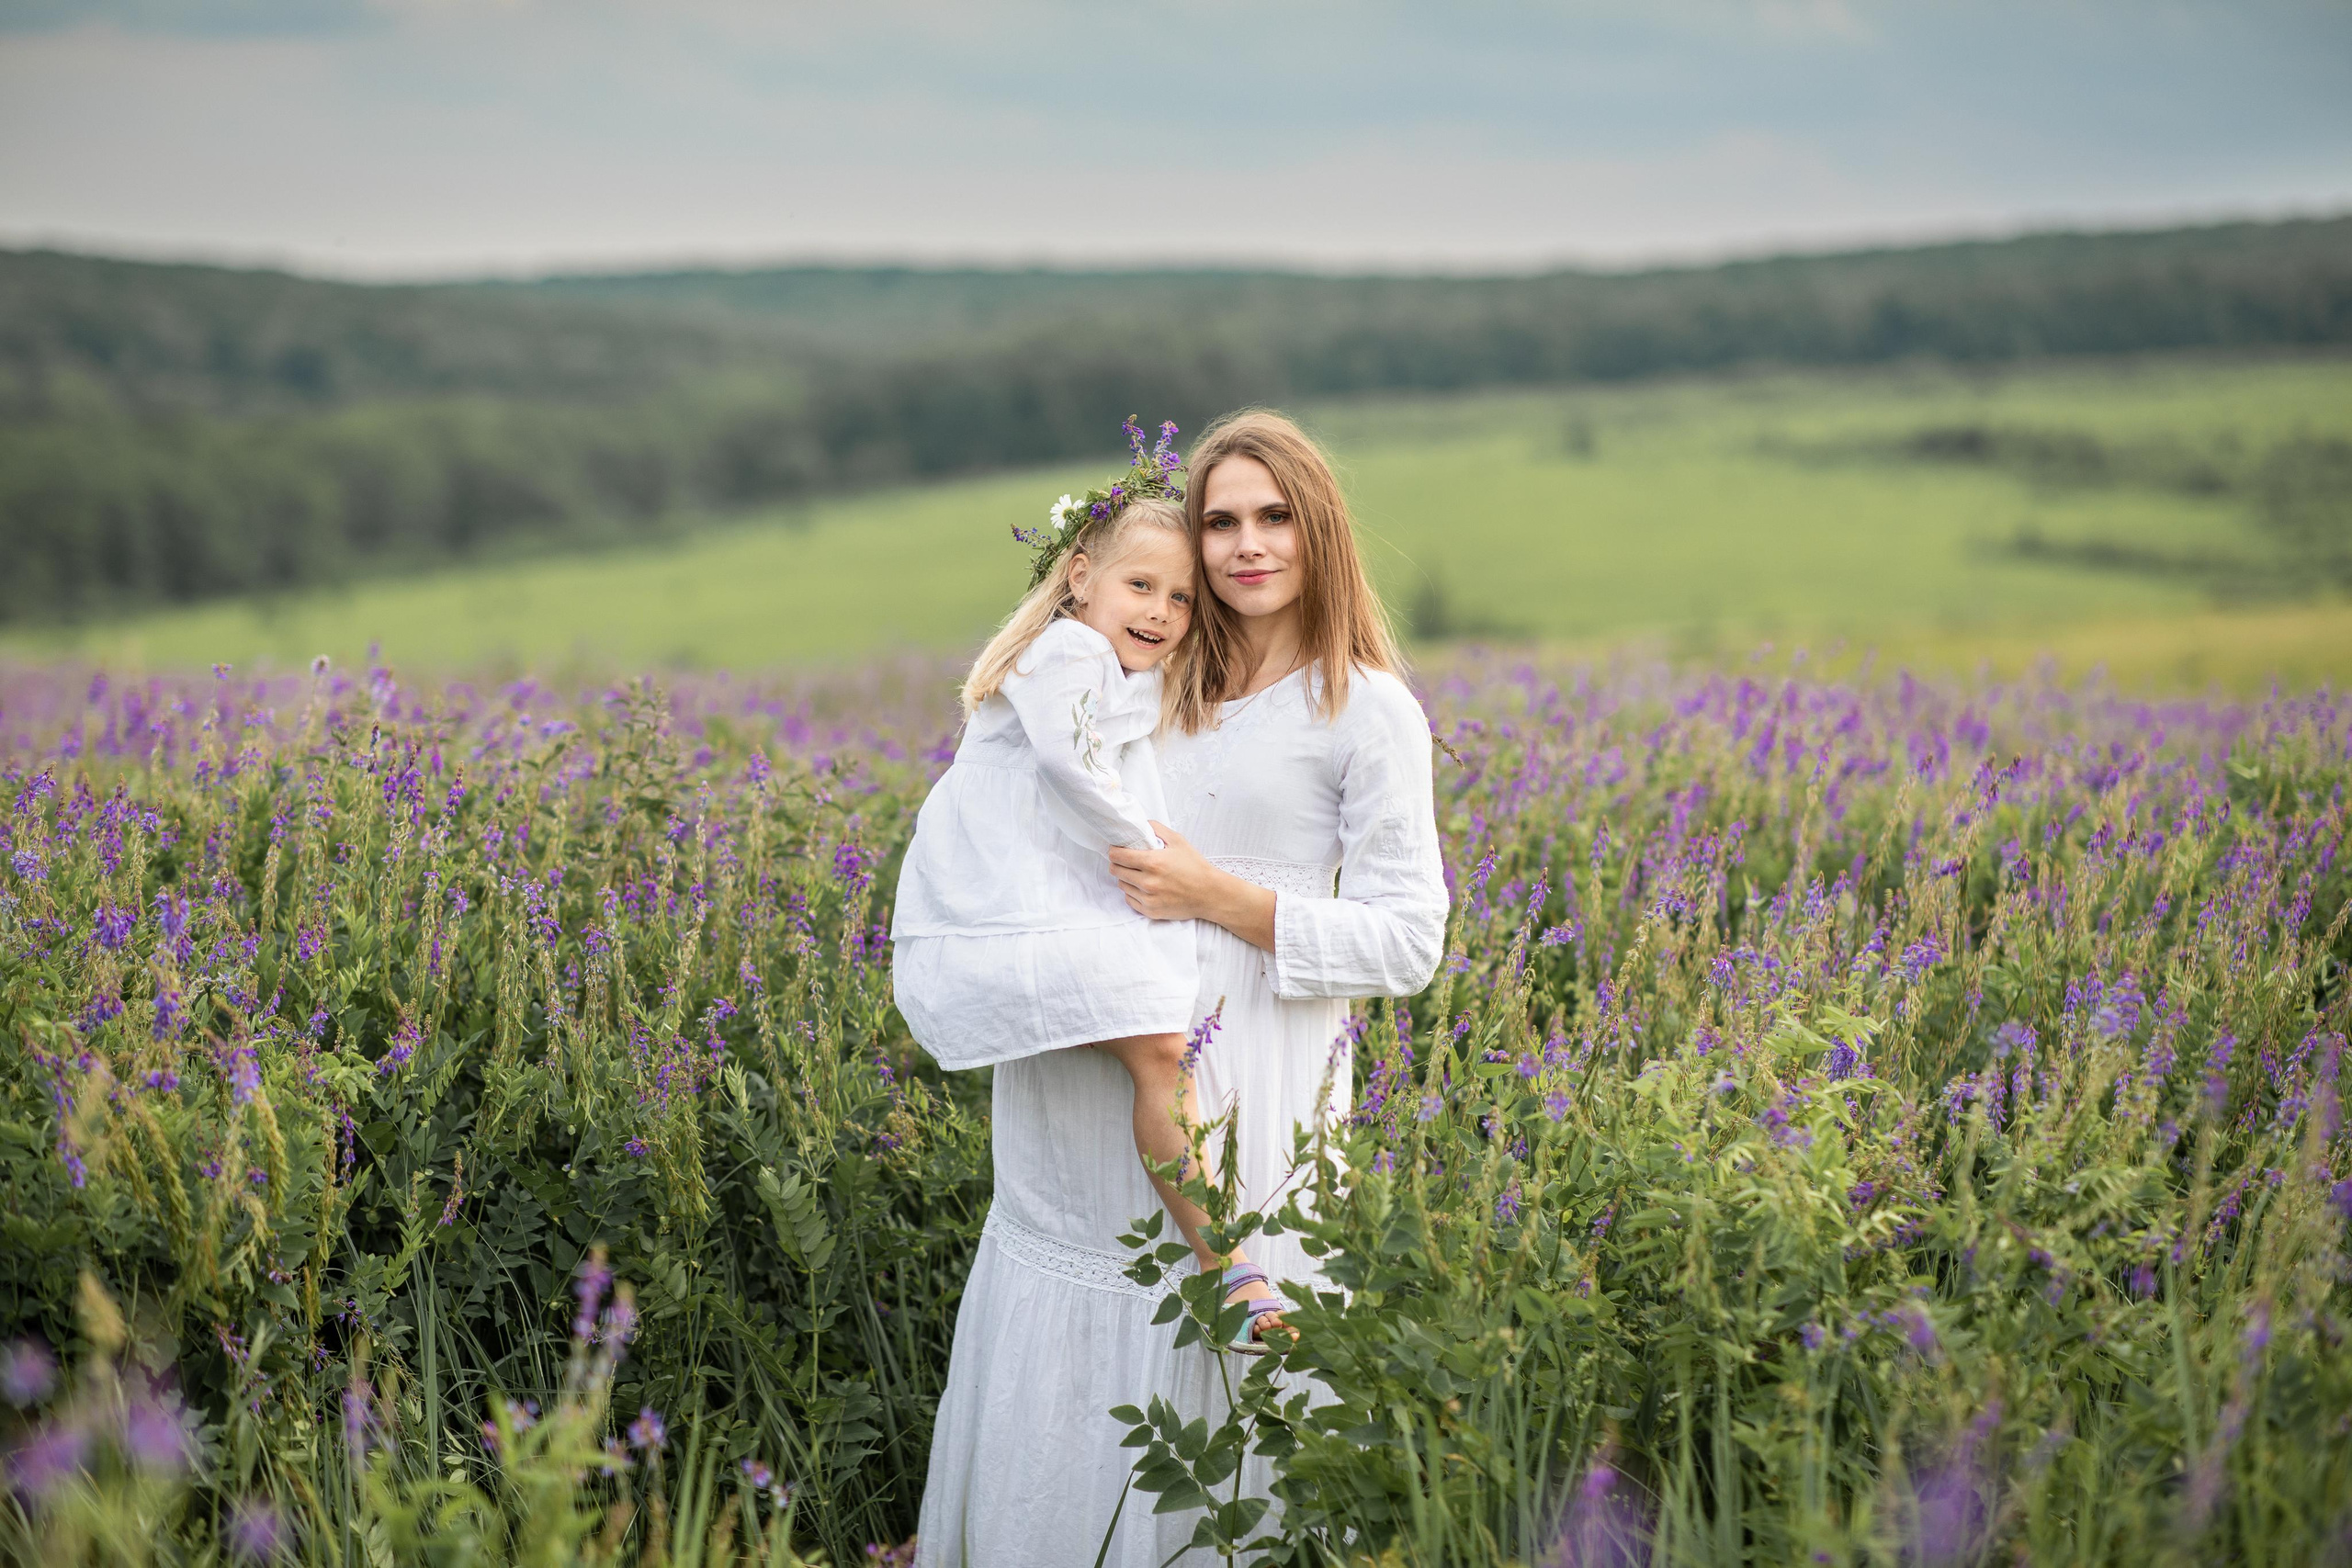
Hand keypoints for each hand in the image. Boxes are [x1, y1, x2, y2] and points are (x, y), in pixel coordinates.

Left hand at [1109, 823, 1278, 950]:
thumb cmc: (1195, 866)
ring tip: (1138, 874)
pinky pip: (1129, 900)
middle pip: (1116, 870)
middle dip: (1118, 863)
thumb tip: (1140, 824)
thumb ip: (1157, 829)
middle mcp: (1148, 882)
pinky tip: (1144, 887)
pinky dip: (1133, 893)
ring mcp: (1148, 898)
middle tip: (1126, 860)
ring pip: (1122, 885)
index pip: (1118, 856)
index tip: (1116, 849)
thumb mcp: (1178, 841)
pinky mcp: (1150, 911)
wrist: (1209, 894)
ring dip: (1126, 878)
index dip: (1114, 851)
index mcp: (1153, 862)